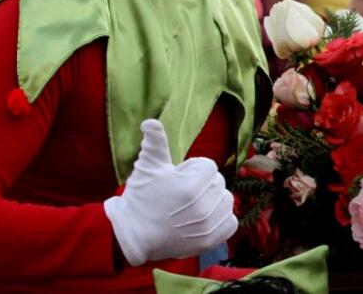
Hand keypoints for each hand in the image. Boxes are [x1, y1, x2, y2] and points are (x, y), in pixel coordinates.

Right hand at [103, 120, 236, 266]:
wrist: (131, 235)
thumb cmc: (140, 198)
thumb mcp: (147, 168)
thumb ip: (154, 143)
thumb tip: (151, 122)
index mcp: (190, 186)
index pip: (209, 166)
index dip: (192, 170)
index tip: (177, 179)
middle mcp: (202, 206)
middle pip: (218, 182)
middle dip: (202, 184)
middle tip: (181, 194)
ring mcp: (207, 225)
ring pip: (226, 200)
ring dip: (213, 199)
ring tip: (192, 206)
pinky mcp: (210, 241)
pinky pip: (231, 222)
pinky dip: (222, 218)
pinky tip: (204, 218)